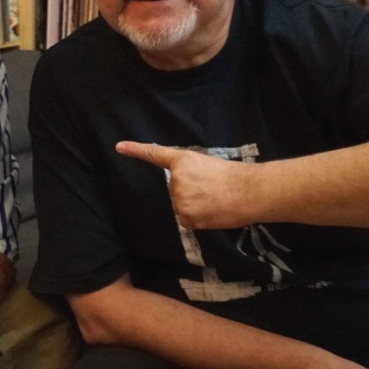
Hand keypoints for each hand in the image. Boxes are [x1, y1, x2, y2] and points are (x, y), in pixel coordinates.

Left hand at [116, 141, 254, 228]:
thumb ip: (189, 173)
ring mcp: (179, 199)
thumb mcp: (207, 164)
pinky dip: (198, 220)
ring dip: (194, 207)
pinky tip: (213, 212)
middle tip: (212, 189)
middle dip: (190, 193)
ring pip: (181, 207)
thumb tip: (185, 188)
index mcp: (182, 161)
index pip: (154, 154)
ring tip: (215, 200)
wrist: (250, 191)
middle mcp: (176, 179)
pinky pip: (187, 221)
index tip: (119, 147)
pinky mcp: (186, 216)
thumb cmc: (234, 176)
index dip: (135, 150)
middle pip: (175, 191)